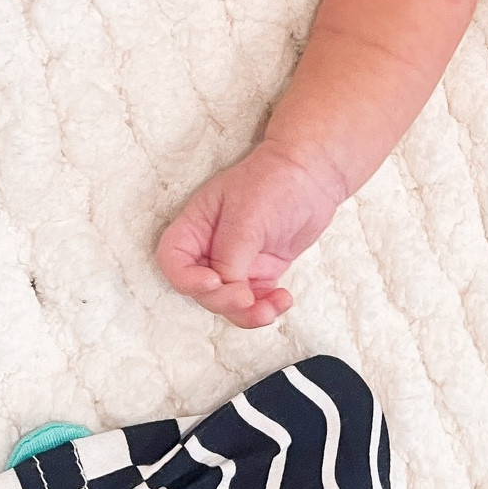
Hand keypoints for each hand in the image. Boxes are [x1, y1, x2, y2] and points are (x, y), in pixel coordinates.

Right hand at [155, 141, 341, 326]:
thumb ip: (230, 256)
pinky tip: (283, 300)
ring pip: (228, 301)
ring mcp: (237, 262)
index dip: (185, 279)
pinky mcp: (261, 271)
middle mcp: (211, 247)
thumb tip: (227, 289)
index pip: (173, 260)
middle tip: (247, 299)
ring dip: (246, 314)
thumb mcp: (247, 216)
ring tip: (269, 311)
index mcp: (197, 225)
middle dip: (222, 301)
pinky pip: (255, 301)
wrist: (314, 174)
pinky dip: (266, 307)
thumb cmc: (275, 182)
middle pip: (201, 289)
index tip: (213, 282)